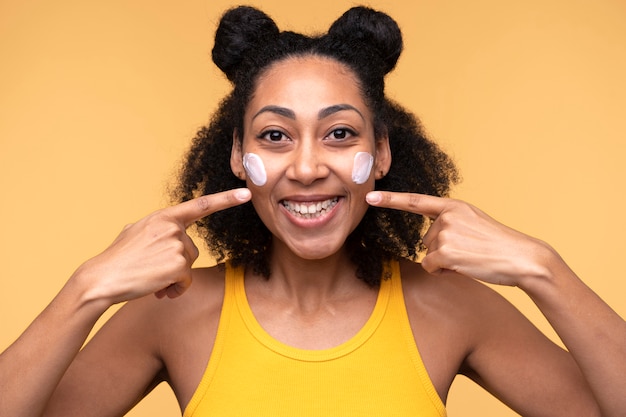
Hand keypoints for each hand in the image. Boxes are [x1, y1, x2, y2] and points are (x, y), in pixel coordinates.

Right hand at [77, 188, 250, 303]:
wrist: (102, 279)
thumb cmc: (118, 259)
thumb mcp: (134, 233)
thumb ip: (156, 229)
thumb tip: (166, 233)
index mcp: (163, 217)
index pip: (201, 205)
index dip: (226, 199)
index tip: (246, 193)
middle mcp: (172, 227)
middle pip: (191, 249)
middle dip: (177, 264)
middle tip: (152, 269)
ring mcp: (175, 245)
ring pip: (189, 265)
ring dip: (174, 277)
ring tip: (151, 277)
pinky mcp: (178, 264)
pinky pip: (186, 281)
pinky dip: (175, 289)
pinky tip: (158, 289)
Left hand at [366, 191, 555, 286]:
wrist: (522, 258)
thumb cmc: (499, 245)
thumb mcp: (474, 223)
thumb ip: (451, 224)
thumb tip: (430, 244)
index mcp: (454, 206)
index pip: (416, 202)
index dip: (391, 200)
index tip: (370, 198)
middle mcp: (447, 216)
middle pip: (426, 239)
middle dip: (442, 250)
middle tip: (469, 251)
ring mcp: (446, 234)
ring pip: (429, 254)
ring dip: (445, 261)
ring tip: (471, 258)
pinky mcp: (446, 252)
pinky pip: (431, 266)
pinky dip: (443, 271)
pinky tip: (464, 267)